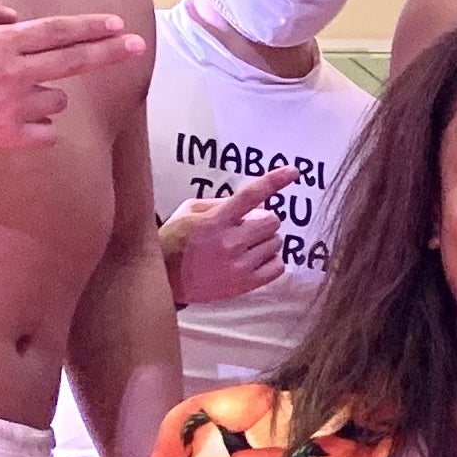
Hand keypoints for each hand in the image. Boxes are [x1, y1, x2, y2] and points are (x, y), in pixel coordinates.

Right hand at [0, 0, 148, 153]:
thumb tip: (15, 17)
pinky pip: (46, 133)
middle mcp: (14, 74)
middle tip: (137, 45)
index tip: (118, 24)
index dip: (91, 27)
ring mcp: (13, 108)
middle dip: (111, 52)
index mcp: (0, 42)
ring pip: (56, 99)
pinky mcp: (7, 137)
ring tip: (9, 90)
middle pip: (74, 61)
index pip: (58, 31)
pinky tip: (17, 116)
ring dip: (46, 92)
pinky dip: (40, 124)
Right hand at [162, 169, 292, 304]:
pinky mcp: (245, 285)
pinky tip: (255, 259)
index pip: (250, 196)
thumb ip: (220, 203)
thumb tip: (252, 203)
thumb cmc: (175, 240)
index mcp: (214, 221)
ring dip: (265, 240)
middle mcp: (230, 243)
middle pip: (272, 222)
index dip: (274, 181)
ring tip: (245, 245)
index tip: (293, 171)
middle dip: (263, 220)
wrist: (163, 279)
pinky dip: (271, 260)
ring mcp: (239, 266)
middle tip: (247, 226)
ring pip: (276, 243)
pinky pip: (278, 267)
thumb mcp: (189, 211)